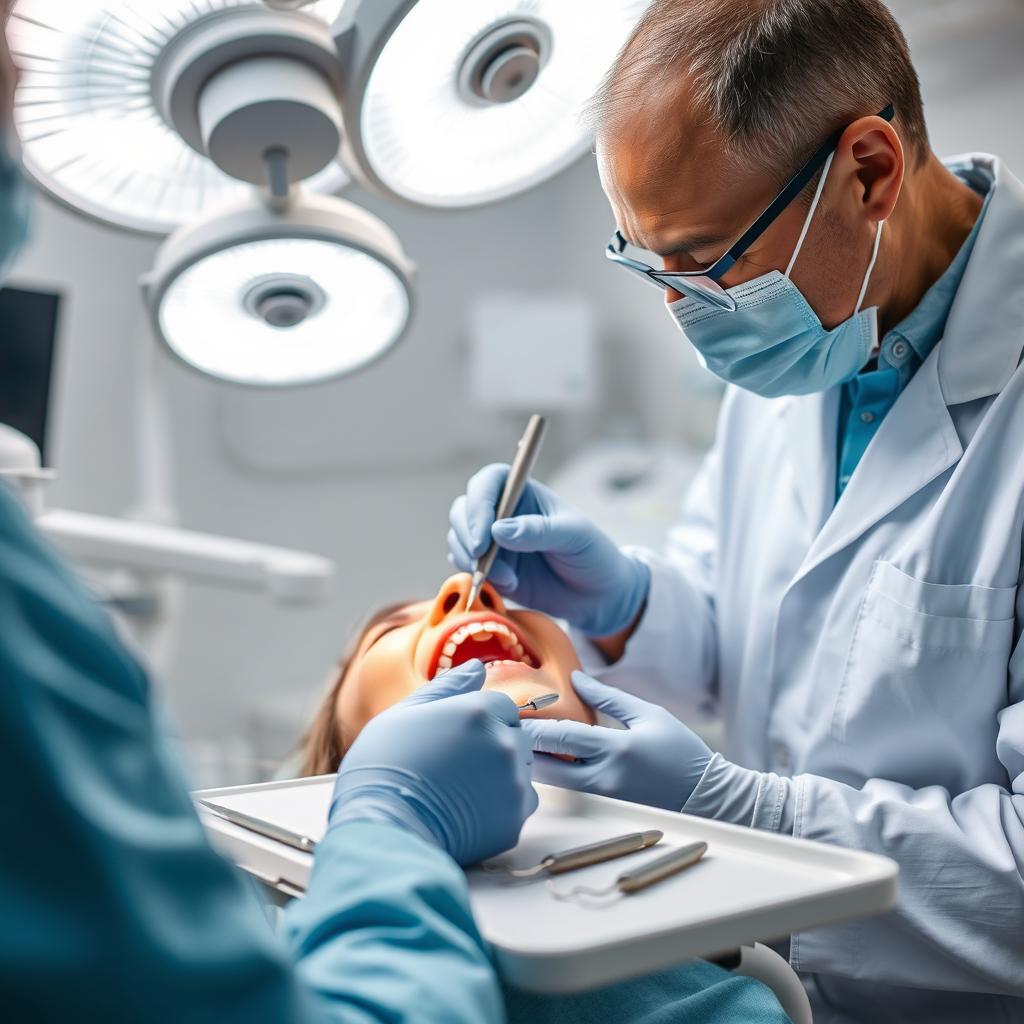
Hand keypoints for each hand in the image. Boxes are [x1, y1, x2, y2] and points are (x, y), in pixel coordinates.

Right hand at [330, 661, 537, 864]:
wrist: (381, 830)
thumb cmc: (382, 770)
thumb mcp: (404, 714)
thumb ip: (447, 687)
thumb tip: (476, 667)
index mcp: (477, 711)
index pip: (502, 705)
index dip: (481, 720)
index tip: (460, 738)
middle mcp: (502, 742)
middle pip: (516, 735)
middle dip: (495, 745)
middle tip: (458, 765)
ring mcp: (512, 782)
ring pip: (521, 768)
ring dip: (502, 774)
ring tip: (462, 789)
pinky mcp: (514, 819)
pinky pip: (523, 803)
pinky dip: (504, 806)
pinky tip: (471, 810)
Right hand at [447, 463, 649, 636]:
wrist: (597, 595)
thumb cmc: (592, 555)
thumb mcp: (574, 537)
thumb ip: (538, 531)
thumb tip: (498, 530)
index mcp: (524, 493)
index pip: (488, 481)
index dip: (478, 502)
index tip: (483, 534)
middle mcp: (503, 513)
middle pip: (463, 509)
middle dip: (465, 533)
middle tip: (480, 556)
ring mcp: (493, 542)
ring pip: (458, 539)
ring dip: (471, 559)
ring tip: (508, 578)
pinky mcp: (490, 569)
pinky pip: (465, 568)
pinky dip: (476, 577)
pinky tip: (509, 585)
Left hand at [522, 672, 710, 810]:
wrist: (706, 797)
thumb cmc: (680, 751)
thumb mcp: (648, 714)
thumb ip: (608, 697)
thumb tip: (576, 678)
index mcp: (618, 749)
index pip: (563, 736)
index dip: (534, 725)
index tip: (512, 712)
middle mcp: (606, 777)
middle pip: (549, 767)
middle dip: (525, 749)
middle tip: (505, 731)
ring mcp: (604, 797)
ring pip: (555, 783)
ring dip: (536, 764)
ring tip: (519, 743)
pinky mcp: (606, 808)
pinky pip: (570, 791)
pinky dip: (554, 776)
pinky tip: (543, 761)